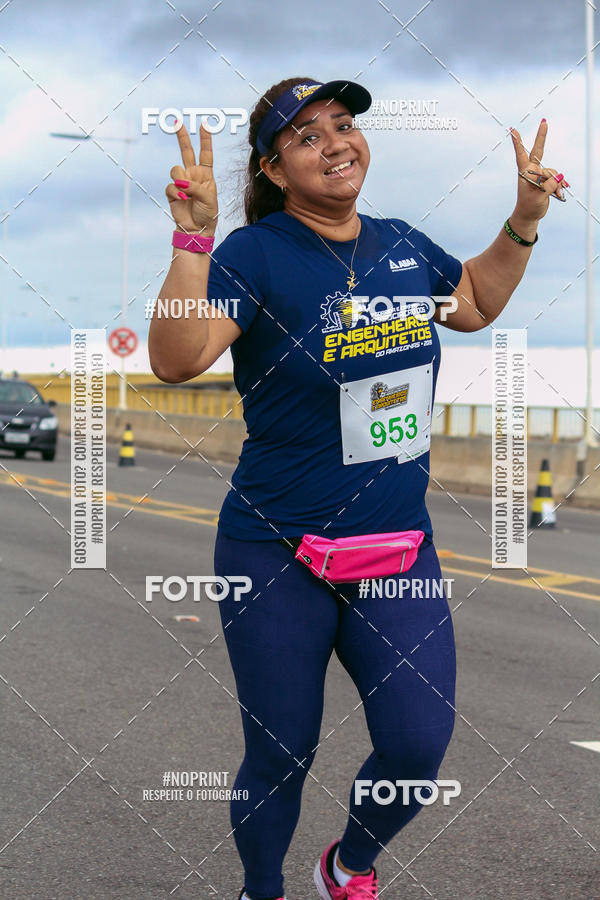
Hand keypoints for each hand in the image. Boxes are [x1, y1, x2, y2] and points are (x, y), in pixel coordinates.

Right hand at [166, 119, 217, 234]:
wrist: (197, 229)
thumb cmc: (207, 214)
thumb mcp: (209, 198)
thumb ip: (196, 186)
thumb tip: (180, 182)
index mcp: (206, 175)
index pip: (206, 154)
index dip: (205, 139)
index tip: (204, 125)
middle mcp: (193, 175)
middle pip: (186, 152)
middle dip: (182, 137)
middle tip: (177, 122)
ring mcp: (182, 183)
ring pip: (175, 169)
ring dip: (181, 181)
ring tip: (188, 194)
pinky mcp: (172, 192)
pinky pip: (171, 186)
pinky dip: (176, 194)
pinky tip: (182, 200)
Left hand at [510, 120, 567, 221]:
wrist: (529, 216)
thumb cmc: (529, 207)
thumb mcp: (539, 197)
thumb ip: (549, 186)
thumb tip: (559, 177)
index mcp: (524, 173)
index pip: (521, 154)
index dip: (518, 143)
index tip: (512, 130)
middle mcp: (532, 171)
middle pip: (538, 151)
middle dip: (541, 136)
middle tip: (544, 121)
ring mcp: (540, 175)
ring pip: (552, 172)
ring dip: (556, 183)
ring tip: (556, 194)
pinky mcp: (547, 180)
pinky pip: (557, 179)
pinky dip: (559, 186)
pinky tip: (561, 193)